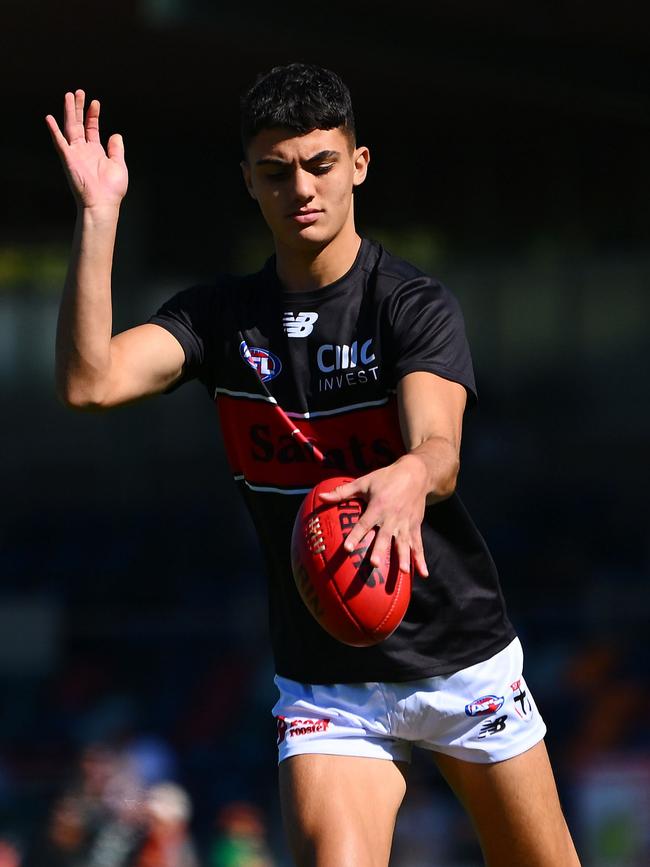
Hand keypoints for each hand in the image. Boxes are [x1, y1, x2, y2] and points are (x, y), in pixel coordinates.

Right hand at [45, 90, 127, 209]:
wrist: (103, 204)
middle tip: (79, 92)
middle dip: (79, 108)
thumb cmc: (112, 190)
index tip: (95, 103)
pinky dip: (54, 131)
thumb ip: (116, 150)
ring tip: (69, 96)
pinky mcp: (68, 159)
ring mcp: (75, 154)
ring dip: (69, 112)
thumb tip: (116, 135)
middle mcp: (84, 151)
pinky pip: (60, 143)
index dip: (93, 115)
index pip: (92, 128)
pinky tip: (49, 118)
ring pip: (70, 128)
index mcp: (95, 152)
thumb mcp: (119, 165)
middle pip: (79, 124)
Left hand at [319, 454, 429, 577]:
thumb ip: (342, 492)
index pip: (364, 524)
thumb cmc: (385, 478)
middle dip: (380, 550)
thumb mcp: (363, 482)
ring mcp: (405, 523)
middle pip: (384, 536)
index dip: (355, 536)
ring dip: (404, 557)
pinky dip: (421, 559)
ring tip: (404, 572)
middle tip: (375, 564)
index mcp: (378, 506)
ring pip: (404, 543)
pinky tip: (423, 574)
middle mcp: (392, 517)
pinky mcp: (415, 526)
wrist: (415, 473)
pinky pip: (418, 544)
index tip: (347, 549)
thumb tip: (321, 496)